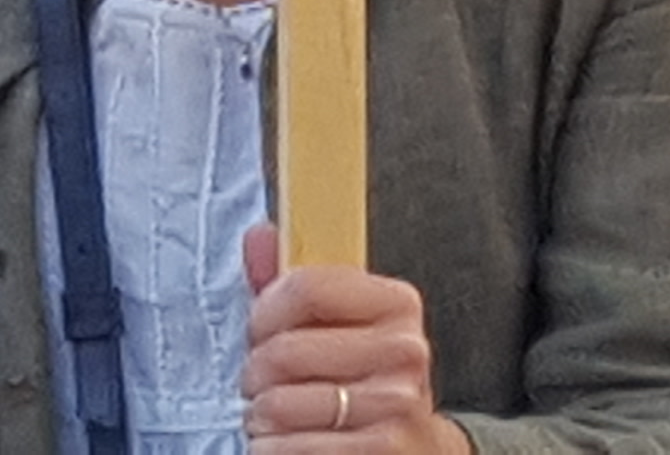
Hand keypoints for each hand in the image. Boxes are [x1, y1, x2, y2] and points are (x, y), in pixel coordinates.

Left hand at [240, 226, 461, 452]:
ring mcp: (396, 406)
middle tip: (265, 383)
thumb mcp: (338, 326)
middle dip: (255, 373)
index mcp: (397, 304)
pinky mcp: (381, 452)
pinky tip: (289, 444)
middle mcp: (405, 352)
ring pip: (278, 405)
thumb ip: (294, 283)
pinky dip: (270, 449)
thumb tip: (259, 236)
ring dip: (260, 416)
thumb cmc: (363, 381)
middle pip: (284, 351)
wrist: (414, 448)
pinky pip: (286, 449)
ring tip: (277, 416)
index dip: (265, 313)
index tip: (260, 331)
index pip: (307, 287)